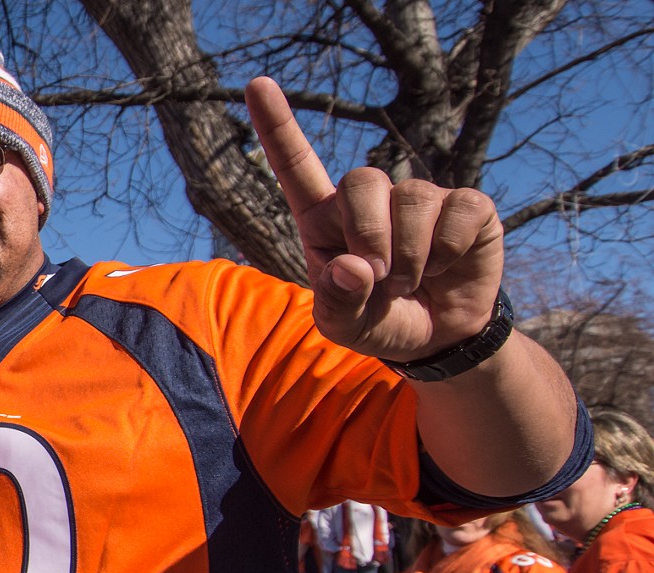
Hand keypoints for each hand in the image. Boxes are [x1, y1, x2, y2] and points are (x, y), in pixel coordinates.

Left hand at [245, 77, 503, 362]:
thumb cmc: (378, 322)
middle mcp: (371, 199)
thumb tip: (353, 267)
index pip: (297, 167)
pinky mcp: (467, 206)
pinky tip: (445, 266)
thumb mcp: (346, 327)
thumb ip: (339, 302)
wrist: (435, 337)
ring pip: (413, 200)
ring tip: (409, 283)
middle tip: (379, 277)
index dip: (278, 127)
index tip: (256, 85)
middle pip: (363, 180)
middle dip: (370, 235)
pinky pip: (459, 213)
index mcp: (325, 221)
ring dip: (411, 258)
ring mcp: (420, 197)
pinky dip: (449, 252)